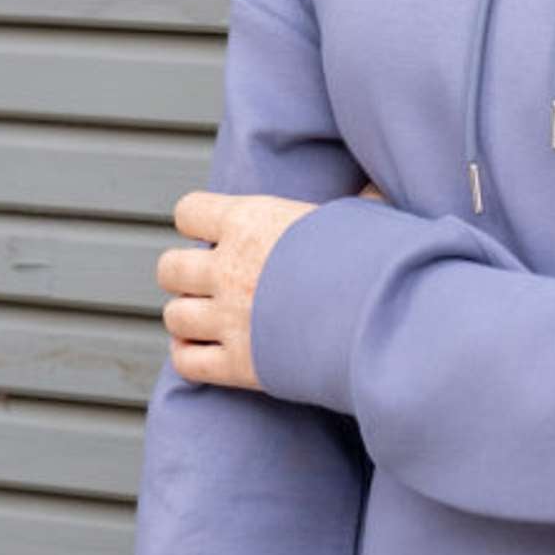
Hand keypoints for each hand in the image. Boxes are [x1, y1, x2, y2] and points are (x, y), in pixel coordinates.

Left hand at [158, 180, 383, 392]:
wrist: (385, 317)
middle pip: (170, 268)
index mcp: (251, 222)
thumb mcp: (361, 215)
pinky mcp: (239, 366)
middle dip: (185, 273)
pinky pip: (188, 363)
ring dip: (188, 318)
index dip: (199, 222)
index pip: (189, 211)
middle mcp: (229, 269)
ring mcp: (229, 319)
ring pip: (174, 317)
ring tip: (211, 319)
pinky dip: (190, 358)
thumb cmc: (377, 260)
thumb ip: (352, 201)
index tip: (216, 232)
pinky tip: (207, 352)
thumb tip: (375, 188)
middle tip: (212, 280)